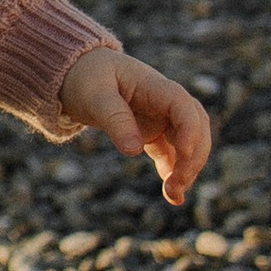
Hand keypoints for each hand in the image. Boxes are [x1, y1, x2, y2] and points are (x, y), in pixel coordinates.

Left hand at [58, 47, 210, 204]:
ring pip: (188, 143)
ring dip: (186, 168)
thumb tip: (133, 151)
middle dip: (193, 155)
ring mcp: (161, 118)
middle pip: (195, 126)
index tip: (184, 153)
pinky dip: (174, 172)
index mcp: (153, 85)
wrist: (76, 74)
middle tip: (178, 182)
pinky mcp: (153, 133)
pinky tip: (174, 196)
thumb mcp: (93, 95)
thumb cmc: (85, 77)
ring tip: (174, 196)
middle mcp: (163, 102)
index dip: (189, 128)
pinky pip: (171, 154)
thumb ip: (114, 120)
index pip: (182, 105)